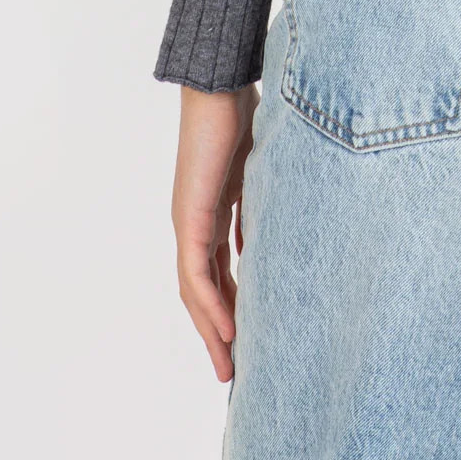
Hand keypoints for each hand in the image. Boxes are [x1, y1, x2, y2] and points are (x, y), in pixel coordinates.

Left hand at [169, 82, 259, 380]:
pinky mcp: (190, 217)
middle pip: (202, 292)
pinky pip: (197, 273)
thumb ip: (260, 207)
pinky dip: (211, 304)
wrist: (220, 88)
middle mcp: (194, 224)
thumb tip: (272, 237)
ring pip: (196, 291)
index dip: (230, 307)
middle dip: (217, 332)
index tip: (247, 339)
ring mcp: (188, 222)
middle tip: (233, 370)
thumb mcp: (259, 174)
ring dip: (211, 330)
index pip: (217, 273)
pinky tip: (229, 330)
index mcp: (211, 214)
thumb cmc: (243, 116)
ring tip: (228, 365)